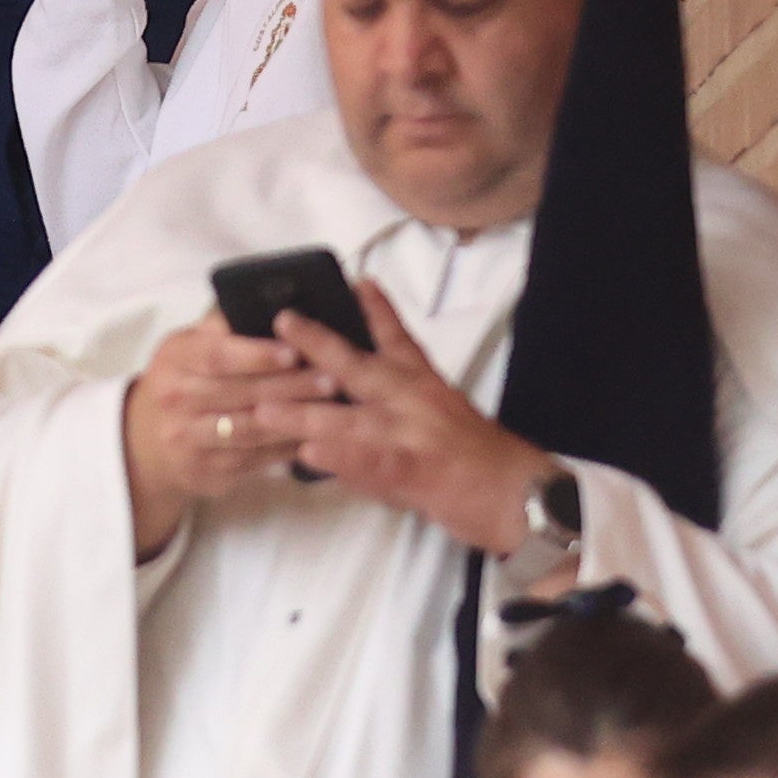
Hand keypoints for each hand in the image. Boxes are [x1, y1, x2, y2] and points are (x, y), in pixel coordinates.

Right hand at [115, 316, 321, 552]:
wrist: (147, 439)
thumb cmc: (186, 379)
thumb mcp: (192, 345)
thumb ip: (225, 327)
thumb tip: (276, 305)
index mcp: (174, 358)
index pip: (215, 356)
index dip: (256, 355)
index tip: (294, 350)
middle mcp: (173, 400)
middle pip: (238, 394)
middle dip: (289, 386)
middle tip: (331, 378)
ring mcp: (186, 439)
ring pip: (248, 430)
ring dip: (292, 419)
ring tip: (329, 406)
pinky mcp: (203, 471)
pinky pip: (253, 460)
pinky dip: (286, 447)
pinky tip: (313, 435)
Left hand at [269, 279, 558, 551]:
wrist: (515, 497)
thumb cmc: (477, 463)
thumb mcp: (441, 420)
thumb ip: (398, 406)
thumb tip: (355, 403)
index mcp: (425, 384)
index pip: (398, 338)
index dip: (376, 309)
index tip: (357, 280)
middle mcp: (416, 400)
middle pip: (359, 365)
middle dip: (317, 343)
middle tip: (283, 322)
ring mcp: (411, 433)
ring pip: (348, 418)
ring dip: (302, 413)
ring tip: (262, 409)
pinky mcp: (410, 469)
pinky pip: (366, 461)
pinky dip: (336, 458)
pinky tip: (306, 456)